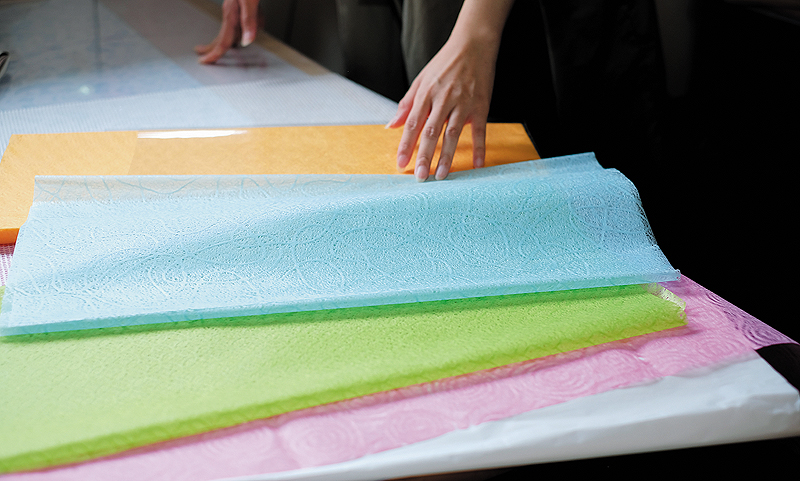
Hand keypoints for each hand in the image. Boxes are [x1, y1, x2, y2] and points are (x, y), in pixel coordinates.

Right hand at [195, 0, 260, 63]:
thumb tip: (247, 41)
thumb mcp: (250, 2)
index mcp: (231, 14)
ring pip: (227, 29)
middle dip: (212, 49)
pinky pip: (234, 21)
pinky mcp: (236, 4)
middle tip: (204, 57)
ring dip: (222, 40)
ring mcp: (232, 8)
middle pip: (220, 36)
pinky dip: (234, 30)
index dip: (214, 54)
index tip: (205, 61)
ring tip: (214, 47)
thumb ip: (249, 20)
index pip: (222, 41)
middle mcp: (229, 12)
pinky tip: (240, 30)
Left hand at [386, 0, 513, 180]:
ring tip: (440, 175)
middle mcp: (443, 99)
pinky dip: (479, 148)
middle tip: (419, 177)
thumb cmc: (445, 63)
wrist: (473, 44)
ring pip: (452, 133)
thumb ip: (406, 104)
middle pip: (431, 132)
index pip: (412, 123)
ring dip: (447, 156)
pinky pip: (479, 130)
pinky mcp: (481, 106)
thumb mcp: (421, 80)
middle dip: (424, 156)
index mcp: (426, 93)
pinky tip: (478, 165)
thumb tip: (390, 126)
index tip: (400, 163)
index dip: (406, 145)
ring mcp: (463, 103)